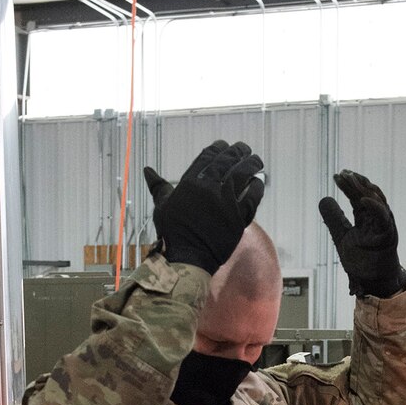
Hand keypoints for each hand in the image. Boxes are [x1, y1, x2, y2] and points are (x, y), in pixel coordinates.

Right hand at [144, 141, 264, 274]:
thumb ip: (158, 186)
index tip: (224, 145)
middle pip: (227, 162)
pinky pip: (253, 198)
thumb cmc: (172, 233)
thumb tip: (147, 170)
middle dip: (238, 151)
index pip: (208, 157)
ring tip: (256, 160)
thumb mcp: (162, 206)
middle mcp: (209, 189)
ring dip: (251, 164)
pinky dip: (257, 187)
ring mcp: (226, 203)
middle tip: (244, 148)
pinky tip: (258, 182)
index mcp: (191, 183)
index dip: (218, 148)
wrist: (187, 258)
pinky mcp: (239, 218)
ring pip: (243, 175)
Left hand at [318, 171, 405, 297]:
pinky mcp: (388, 235)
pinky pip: (383, 217)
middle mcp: (376, 218)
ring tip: (351, 179)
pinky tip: (362, 198)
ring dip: (364, 189)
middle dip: (355, 182)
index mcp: (366, 218)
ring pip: (377, 201)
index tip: (336, 176)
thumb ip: (334, 219)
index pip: (357, 196)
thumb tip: (324, 198)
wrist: (372, 282)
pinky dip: (374, 207)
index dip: (347, 186)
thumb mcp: (341, 236)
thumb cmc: (361, 261)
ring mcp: (384, 225)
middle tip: (343, 173)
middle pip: (367, 194)